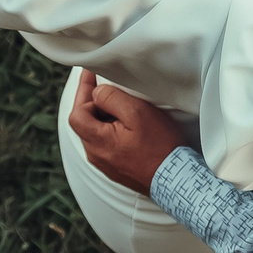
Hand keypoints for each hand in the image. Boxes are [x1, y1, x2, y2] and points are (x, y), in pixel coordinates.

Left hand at [67, 70, 192, 195]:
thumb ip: (111, 98)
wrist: (175, 179)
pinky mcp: (116, 169)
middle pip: (84, 122)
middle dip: (93, 101)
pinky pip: (106, 144)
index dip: (83, 90)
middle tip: (106, 84)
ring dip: (103, 116)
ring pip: (95, 133)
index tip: (92, 73)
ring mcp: (105, 164)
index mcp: (97, 141)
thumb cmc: (159, 146)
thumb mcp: (137, 113)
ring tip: (120, 103)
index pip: (77, 112)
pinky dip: (111, 129)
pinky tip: (127, 124)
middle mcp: (96, 155)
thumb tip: (97, 92)